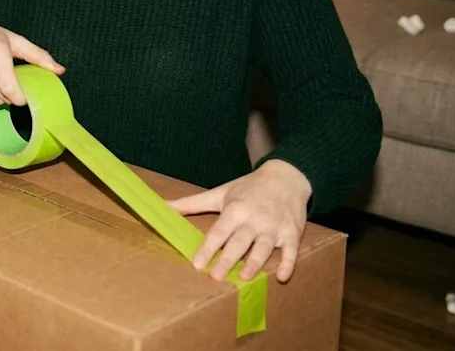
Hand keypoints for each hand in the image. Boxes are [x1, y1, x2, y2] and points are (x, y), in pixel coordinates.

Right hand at [0, 13, 64, 108]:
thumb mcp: (15, 39)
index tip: (24, 96)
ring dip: (0, 99)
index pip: (9, 87)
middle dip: (11, 97)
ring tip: (0, 84)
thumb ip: (38, 55)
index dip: (19, 98)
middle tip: (14, 86)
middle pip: (2, 96)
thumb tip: (60, 70)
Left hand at [167, 159, 310, 282]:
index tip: (197, 263)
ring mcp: (274, 226)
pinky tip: (282, 277)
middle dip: (228, 259)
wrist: (286, 177)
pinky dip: (288, 263)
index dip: (208, 248)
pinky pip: (291, 250)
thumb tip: (162, 206)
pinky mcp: (292, 232)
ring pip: (264, 247)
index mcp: (235, 209)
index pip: (219, 231)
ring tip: (244, 277)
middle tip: (216, 276)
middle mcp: (254, 218)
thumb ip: (191, 203)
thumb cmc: (248, 188)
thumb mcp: (220, 193)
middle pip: (239, 241)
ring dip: (255, 263)